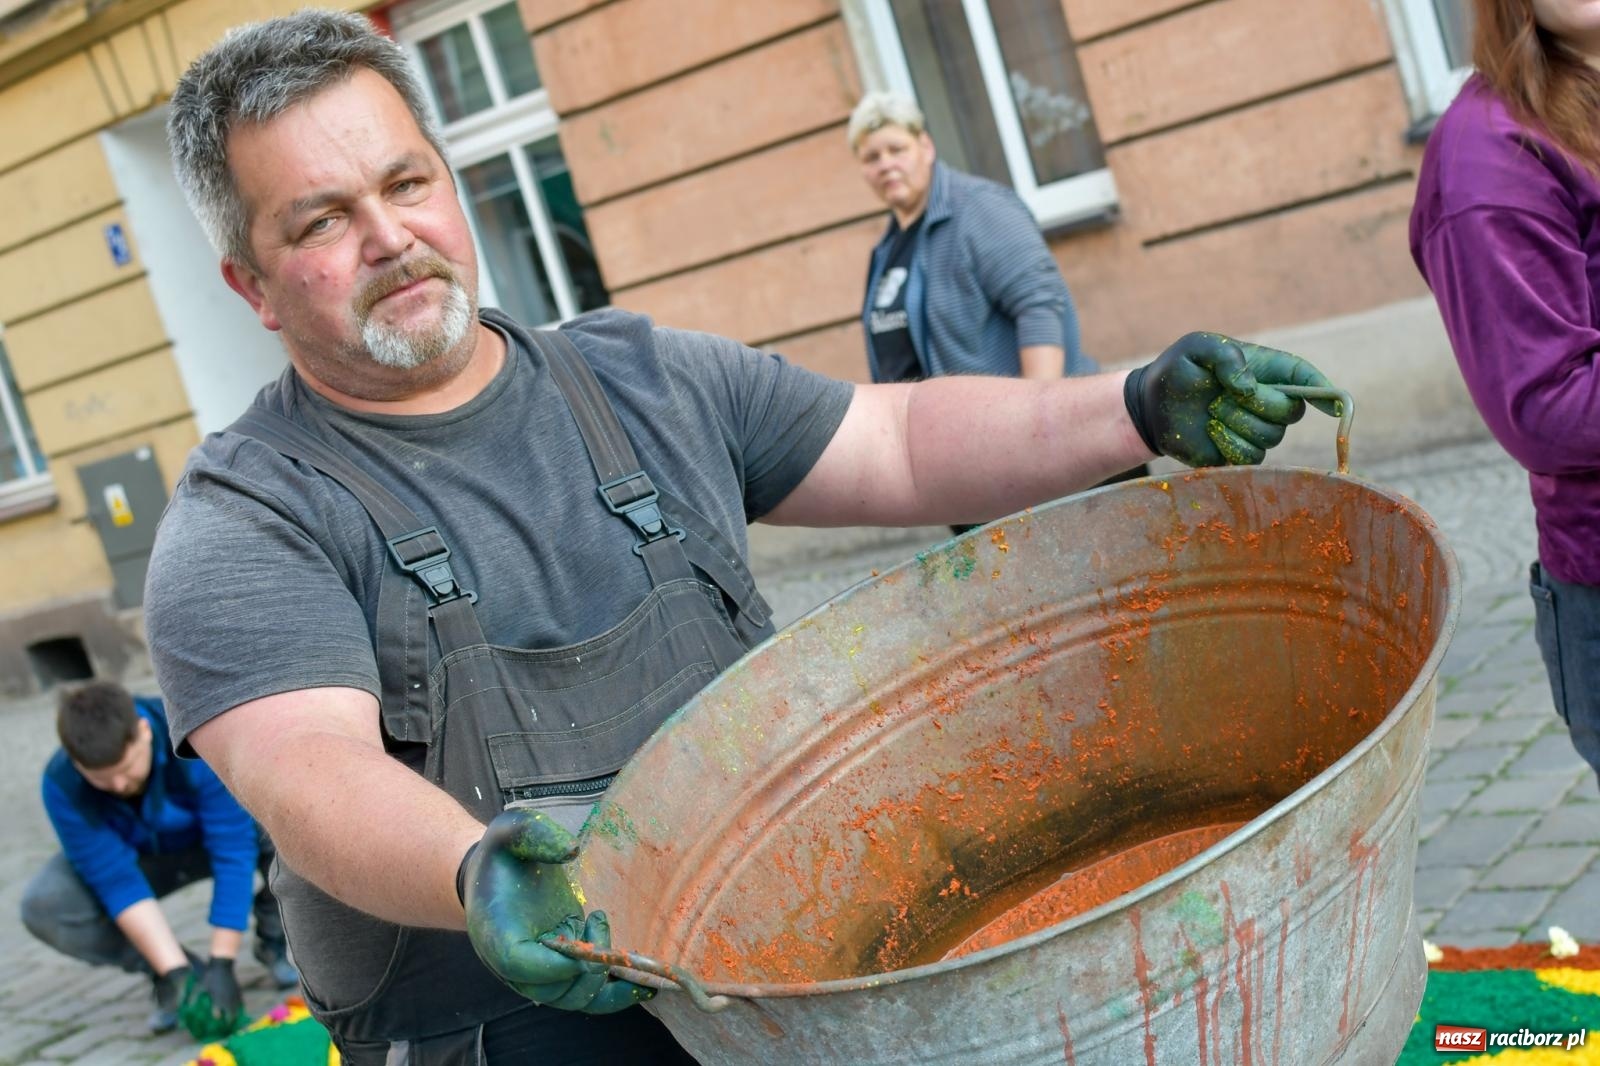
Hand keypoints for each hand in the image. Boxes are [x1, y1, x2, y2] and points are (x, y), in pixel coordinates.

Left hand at [178, 955, 245, 1040]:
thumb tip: (186, 1009)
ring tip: (230, 1026)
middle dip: (227, 1025)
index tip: (211, 1028)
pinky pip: (241, 1006)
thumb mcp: (198, 987)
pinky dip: (239, 1012)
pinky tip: (236, 1015)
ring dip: (234, 1020)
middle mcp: (227, 1000)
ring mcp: (234, 997)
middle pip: (231, 1017)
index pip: (217, 1016)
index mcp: (217, 1000)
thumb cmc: (208, 977)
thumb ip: (192, 999)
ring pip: (237, 1013)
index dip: (215, 1023)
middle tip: (223, 1031)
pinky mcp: (239, 993)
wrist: (222, 966)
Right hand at [461, 808, 652, 1013]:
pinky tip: (644, 985)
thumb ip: (536, 835)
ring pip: (576, 998)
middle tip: (599, 919)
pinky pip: (589, 995)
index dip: (557, 962)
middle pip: (554, 990)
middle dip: (590, 966)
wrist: (496, 874)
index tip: (585, 940)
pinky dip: (615, 995)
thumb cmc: (503, 853)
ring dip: (607, 981)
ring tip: (621, 947)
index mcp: (496, 934)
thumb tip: (571, 849)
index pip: (521, 964)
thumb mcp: (512, 831)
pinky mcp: (564, 969)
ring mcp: (542, 972)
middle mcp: (516, 966)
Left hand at [1124, 332, 1336, 465]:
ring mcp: (1257, 429)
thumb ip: (1226, 357)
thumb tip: (1250, 387)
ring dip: (1238, 423)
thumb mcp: (1197, 347)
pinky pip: (1251, 457)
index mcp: (1267, 370)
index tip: (1333, 403)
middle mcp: (1269, 400)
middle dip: (1261, 405)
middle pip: (1293, 412)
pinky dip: (1230, 444)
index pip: (1305, 378)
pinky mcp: (1240, 454)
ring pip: (1272, 436)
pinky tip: (1211, 431)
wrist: (1152, 406)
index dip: (1323, 390)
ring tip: (1212, 411)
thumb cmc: (1178, 370)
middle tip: (1223, 396)